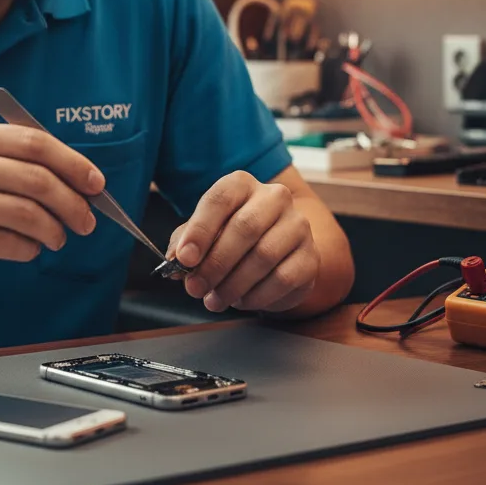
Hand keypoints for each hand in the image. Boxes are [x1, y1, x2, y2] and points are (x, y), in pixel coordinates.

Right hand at [0, 120, 103, 276]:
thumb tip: (63, 175)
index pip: (34, 142)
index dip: (73, 163)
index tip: (95, 182)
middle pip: (36, 178)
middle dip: (72, 202)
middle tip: (86, 219)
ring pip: (24, 213)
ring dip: (53, 230)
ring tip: (57, 238)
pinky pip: (2, 243)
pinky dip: (26, 248)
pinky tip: (27, 249)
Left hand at [167, 171, 318, 313]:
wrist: (279, 251)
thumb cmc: (233, 237)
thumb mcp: (205, 233)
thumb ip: (186, 242)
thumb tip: (175, 261)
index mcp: (242, 184)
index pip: (219, 199)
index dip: (200, 230)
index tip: (184, 259)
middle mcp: (274, 197)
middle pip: (244, 228)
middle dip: (215, 264)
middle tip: (196, 289)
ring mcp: (297, 225)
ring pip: (264, 256)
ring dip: (233, 284)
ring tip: (214, 300)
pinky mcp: (310, 257)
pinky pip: (283, 279)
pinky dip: (257, 296)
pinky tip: (241, 301)